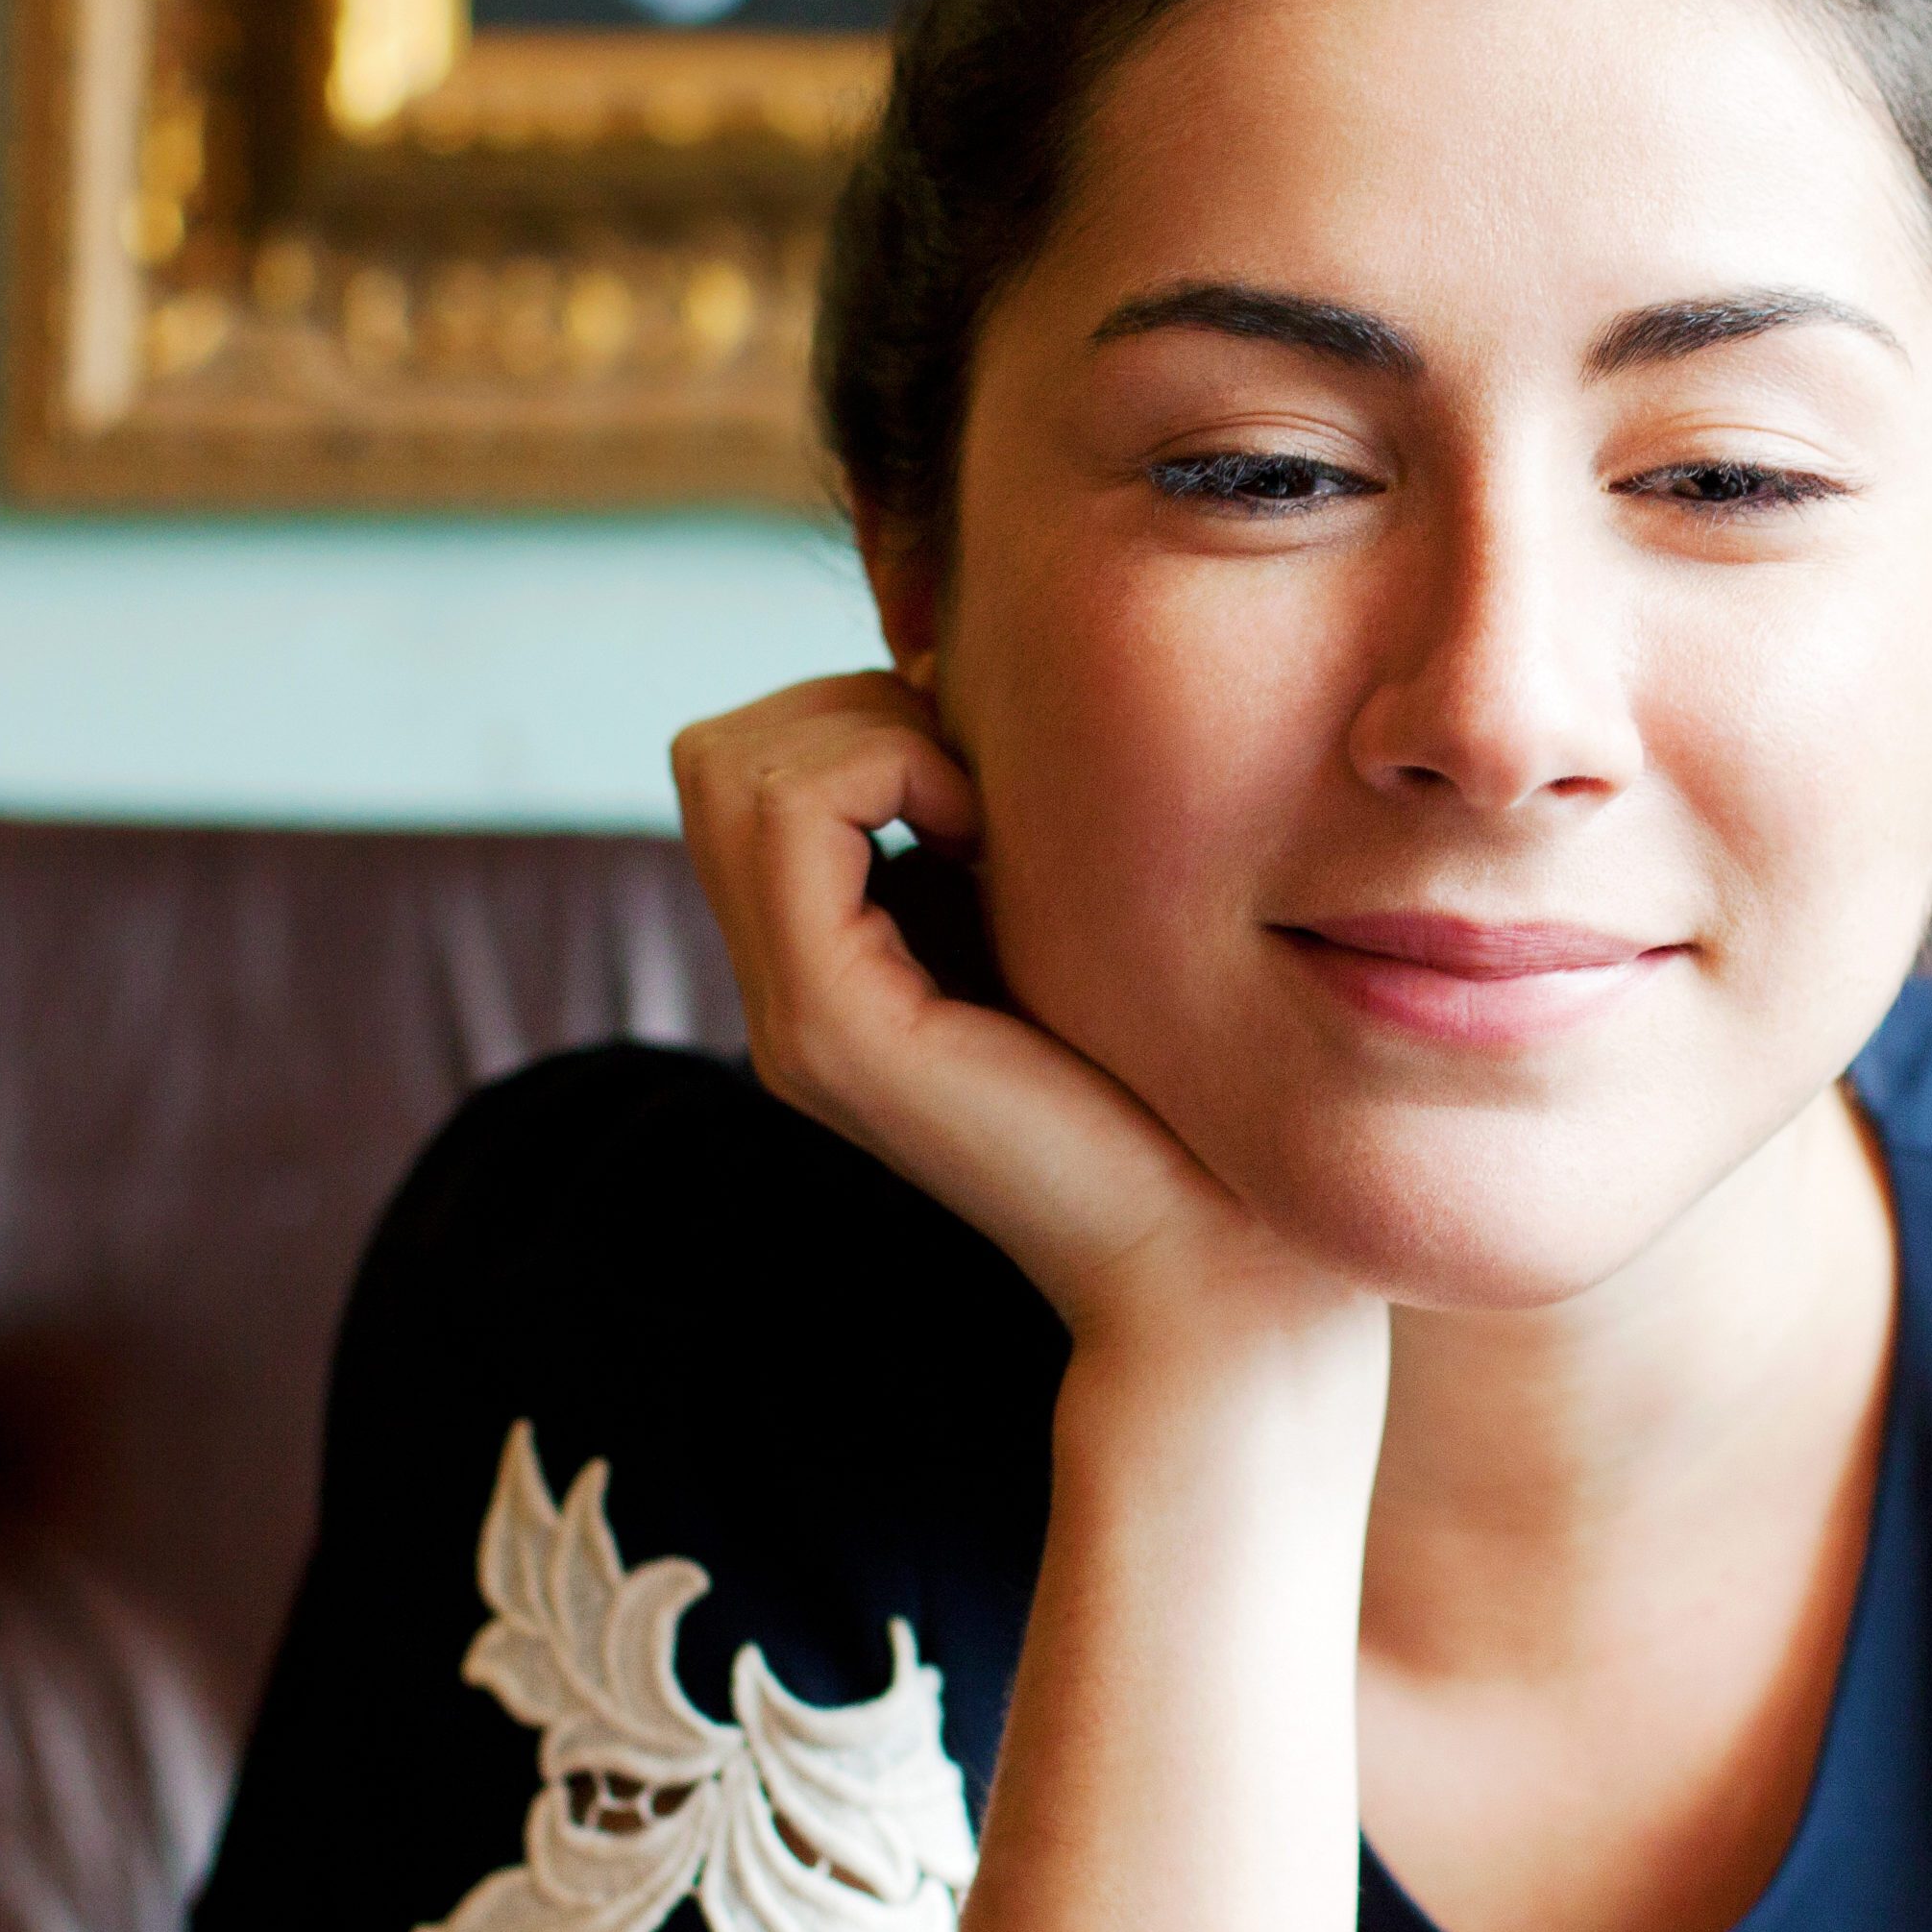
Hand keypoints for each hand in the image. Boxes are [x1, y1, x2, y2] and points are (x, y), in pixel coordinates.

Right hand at [672, 675, 1351, 1359]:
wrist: (1215, 1252)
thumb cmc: (1182, 1084)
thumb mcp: (1063, 916)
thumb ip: (985, 833)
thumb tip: (950, 679)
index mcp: (831, 970)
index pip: (745, 765)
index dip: (861, 716)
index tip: (991, 783)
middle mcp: (786, 997)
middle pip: (717, 754)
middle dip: (850, 710)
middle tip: (978, 786)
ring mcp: (793, 1020)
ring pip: (730, 767)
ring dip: (869, 733)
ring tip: (981, 812)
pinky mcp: (832, 1031)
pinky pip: (789, 818)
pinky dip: (886, 770)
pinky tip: (984, 835)